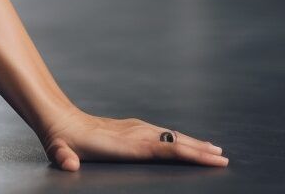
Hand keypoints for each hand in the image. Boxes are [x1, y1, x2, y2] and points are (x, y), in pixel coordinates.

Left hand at [36, 107, 228, 170]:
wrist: (60, 119)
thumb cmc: (63, 142)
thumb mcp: (60, 151)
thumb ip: (65, 158)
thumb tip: (67, 163)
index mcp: (125, 144)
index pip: (165, 149)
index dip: (189, 154)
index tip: (213, 158)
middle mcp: (134, 134)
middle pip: (174, 141)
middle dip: (199, 150)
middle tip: (223, 158)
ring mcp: (134, 129)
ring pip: (170, 135)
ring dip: (193, 143)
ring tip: (214, 150)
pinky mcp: (133, 128)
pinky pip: (162, 134)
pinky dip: (179, 138)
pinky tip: (188, 142)